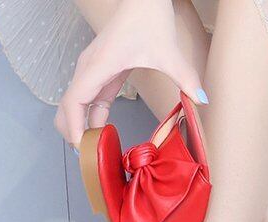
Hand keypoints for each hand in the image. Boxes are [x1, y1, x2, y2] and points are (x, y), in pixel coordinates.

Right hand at [55, 0, 206, 146]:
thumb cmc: (149, 18)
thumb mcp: (169, 51)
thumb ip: (185, 78)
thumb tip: (201, 100)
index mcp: (99, 65)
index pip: (74, 101)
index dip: (74, 127)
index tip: (82, 148)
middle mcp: (88, 69)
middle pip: (66, 108)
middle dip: (72, 133)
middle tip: (90, 159)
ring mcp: (91, 71)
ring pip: (74, 106)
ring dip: (81, 128)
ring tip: (97, 152)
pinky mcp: (98, 73)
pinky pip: (87, 101)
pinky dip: (90, 119)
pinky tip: (103, 135)